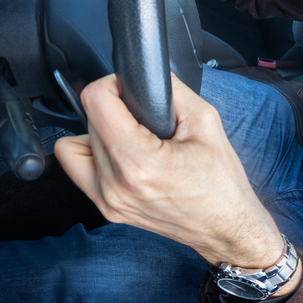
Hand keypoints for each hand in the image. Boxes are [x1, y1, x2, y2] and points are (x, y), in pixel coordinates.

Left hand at [55, 73, 297, 287]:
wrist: (225, 227)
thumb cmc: (221, 182)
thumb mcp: (205, 121)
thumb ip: (172, 91)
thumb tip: (146, 75)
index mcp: (140, 161)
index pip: (95, 101)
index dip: (113, 85)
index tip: (129, 89)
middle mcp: (116, 184)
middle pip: (89, 119)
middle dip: (114, 108)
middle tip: (144, 116)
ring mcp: (107, 200)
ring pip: (78, 142)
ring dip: (101, 130)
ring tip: (130, 135)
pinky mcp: (105, 208)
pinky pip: (76, 167)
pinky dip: (92, 153)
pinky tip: (117, 153)